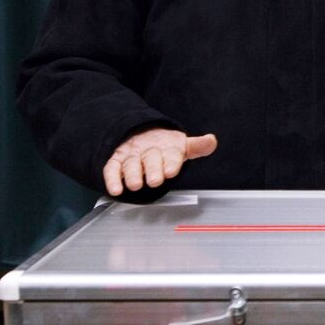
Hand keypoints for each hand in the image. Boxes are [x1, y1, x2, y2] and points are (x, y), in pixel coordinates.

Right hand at [103, 129, 217, 196]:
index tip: (171, 172)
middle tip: (155, 181)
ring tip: (135, 185)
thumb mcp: (182, 147)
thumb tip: (212, 140)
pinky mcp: (117, 160)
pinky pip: (112, 168)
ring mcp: (132, 155)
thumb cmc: (166, 147)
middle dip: (153, 169)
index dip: (171, 162)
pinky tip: (115, 190)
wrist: (141, 134)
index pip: (171, 154)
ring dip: (133, 174)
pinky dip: (112, 179)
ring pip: (131, 164)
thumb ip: (197, 147)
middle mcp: (149, 150)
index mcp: (168, 146)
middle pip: (151, 159)